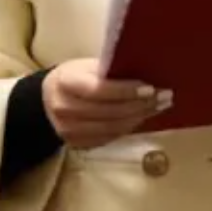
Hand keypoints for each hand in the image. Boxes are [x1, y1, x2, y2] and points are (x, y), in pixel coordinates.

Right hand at [40, 59, 169, 149]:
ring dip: (140, 117)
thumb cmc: (74, 77)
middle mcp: (65, 108)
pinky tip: (143, 117)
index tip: (150, 87)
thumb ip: (109, 70)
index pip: (99, 90)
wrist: (46, 101)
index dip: (126, 91)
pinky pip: (109, 138)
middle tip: (165, 96)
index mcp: (67, 83)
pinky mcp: (77, 144)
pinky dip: (129, 127)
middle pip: (109, 111)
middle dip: (141, 105)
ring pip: (112, 128)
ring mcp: (69, 130)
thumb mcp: (86, 66)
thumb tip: (146, 71)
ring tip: (160, 106)